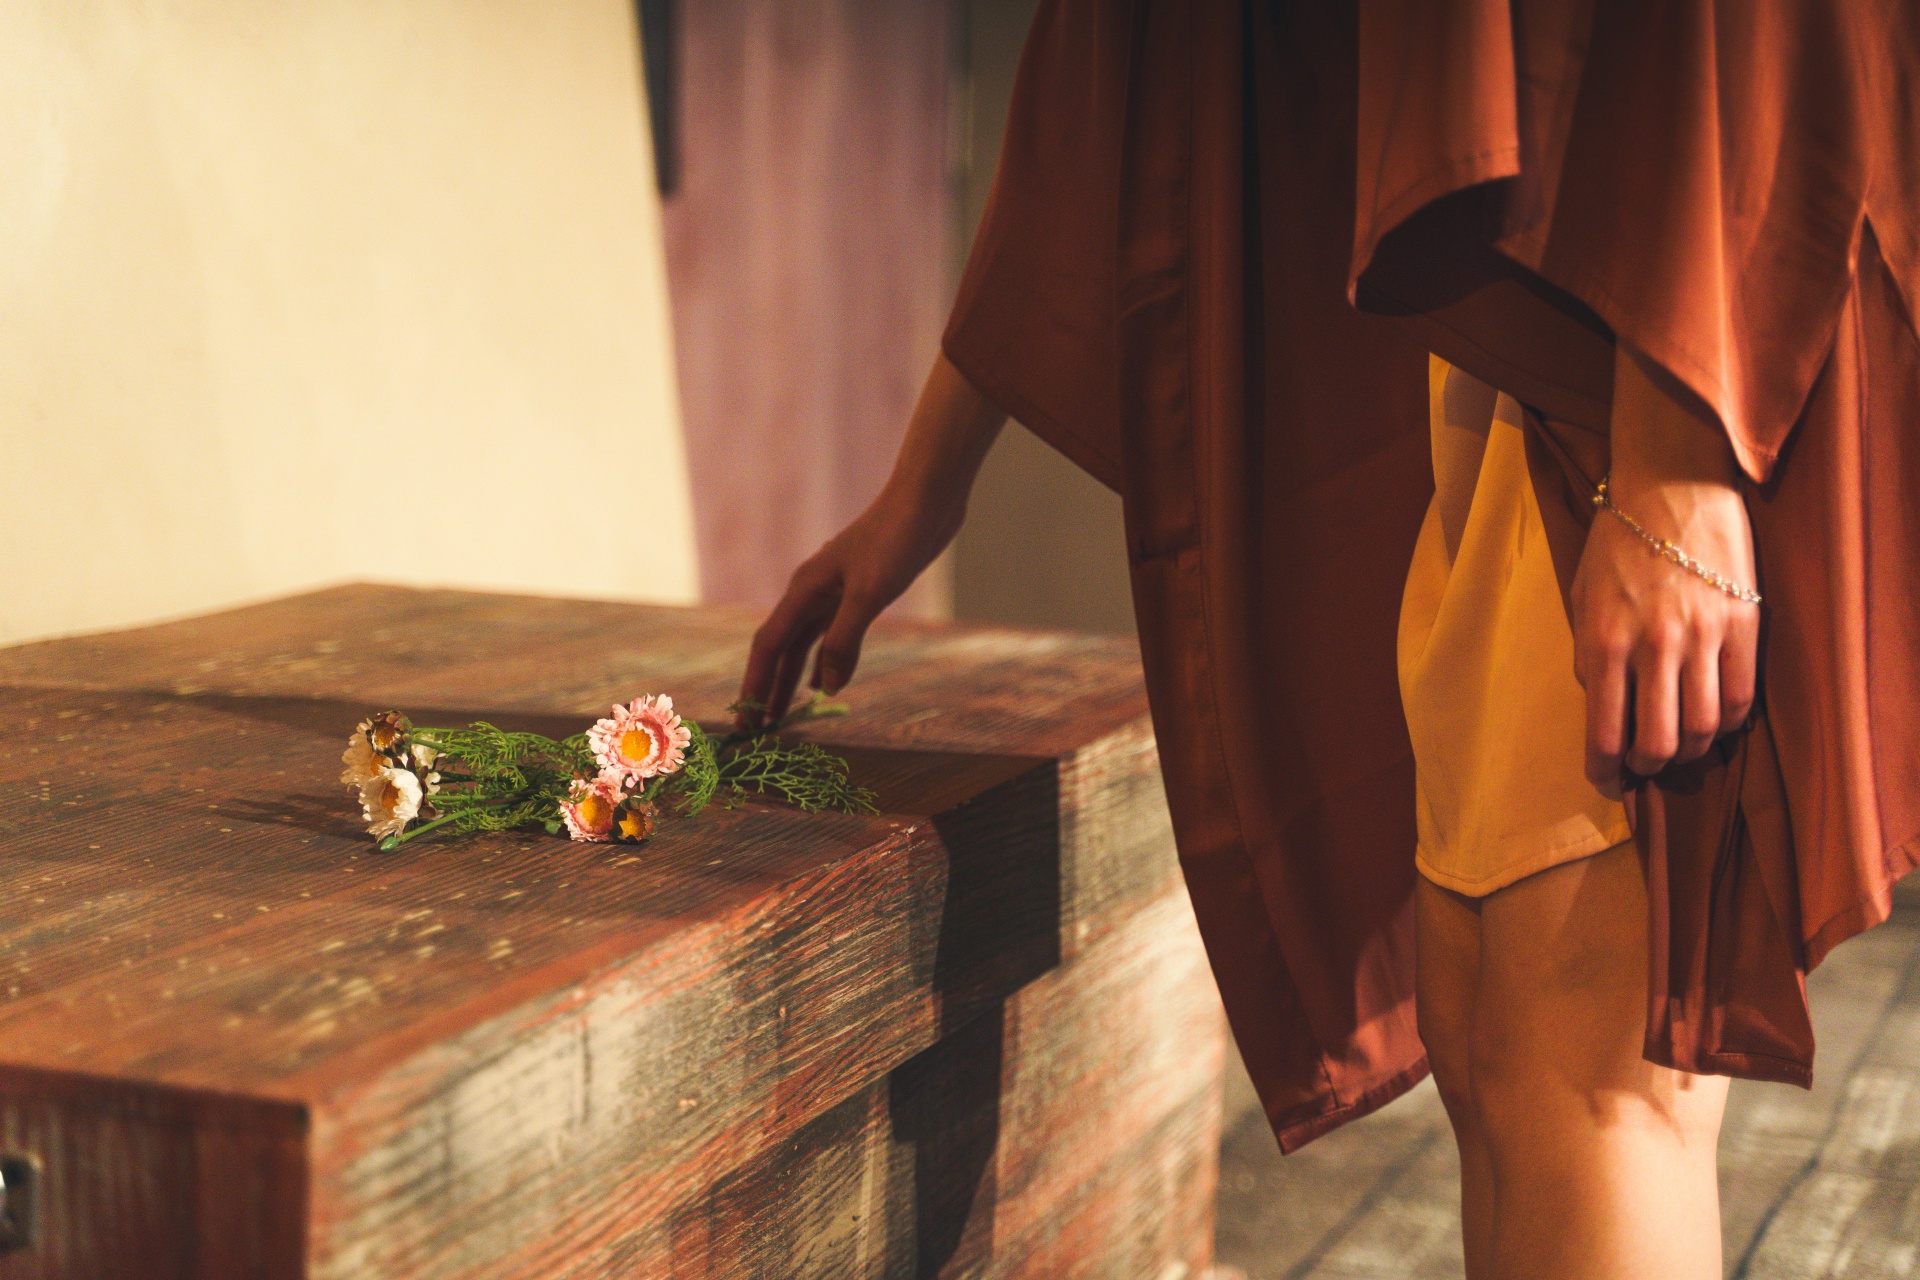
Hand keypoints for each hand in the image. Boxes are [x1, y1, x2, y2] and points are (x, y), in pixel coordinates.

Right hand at [735, 355, 1004, 729]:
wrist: (927, 498)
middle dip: (766, 689)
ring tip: (781, 715)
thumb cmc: (898, 538)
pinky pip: (826, 636)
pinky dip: (819, 662)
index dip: (755, 685)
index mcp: (805, 590)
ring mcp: (832, 592)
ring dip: (789, 679)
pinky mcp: (856, 592)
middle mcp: (810, 592)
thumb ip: (844, 639)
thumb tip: (825, 688)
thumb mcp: (871, 593)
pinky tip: (821, 683)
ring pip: (801, 645)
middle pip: (780, 649)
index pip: (769, 647)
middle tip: (759, 731)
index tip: (748, 722)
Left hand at [1571, 477, 1758, 790]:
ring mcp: (1703, 638)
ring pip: (1703, 728)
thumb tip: (1601, 701)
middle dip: (1648, 767)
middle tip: (1645, 766)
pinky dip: (1729, 722)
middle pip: (1658, 743)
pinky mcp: (1744, 625)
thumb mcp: (1582, 598)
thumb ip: (1589, 654)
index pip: (1603, 733)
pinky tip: (1717, 720)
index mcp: (1603, 642)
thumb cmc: (1617, 540)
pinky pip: (1742, 697)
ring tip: (1681, 748)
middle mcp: (1652, 647)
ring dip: (1690, 751)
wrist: (1672, 484)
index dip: (1604, 770)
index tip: (1606, 780)